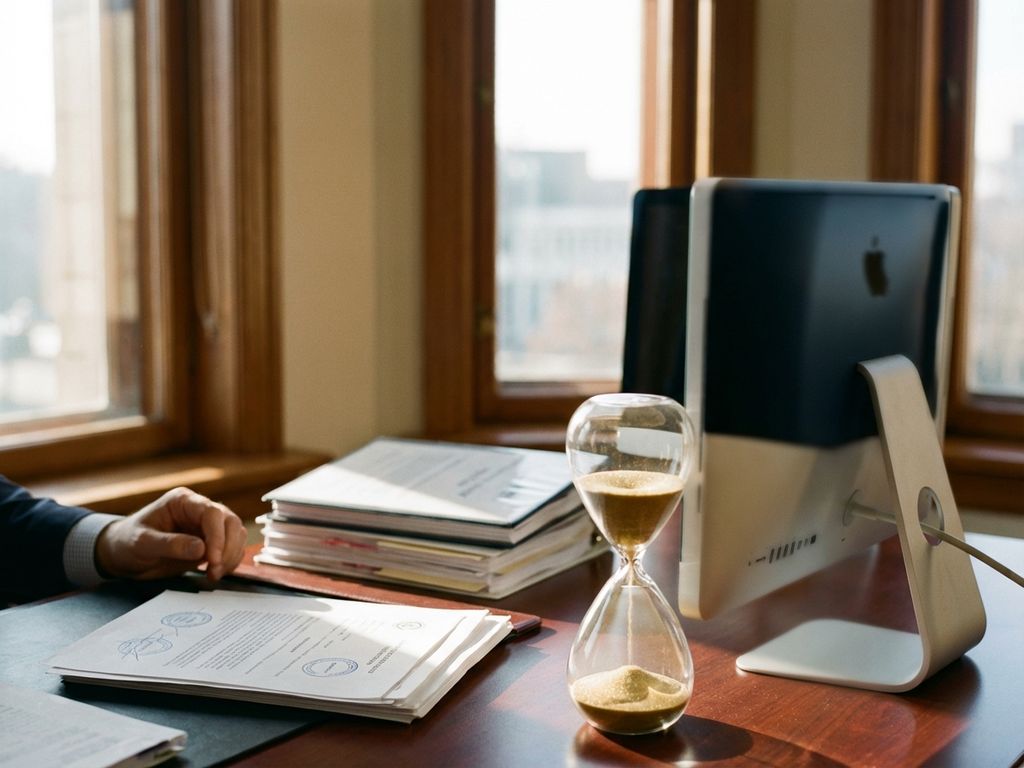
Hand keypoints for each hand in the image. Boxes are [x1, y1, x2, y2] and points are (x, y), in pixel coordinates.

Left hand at [95, 487, 246, 582]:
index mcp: (183, 502)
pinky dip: (230, 561)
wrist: (124, 555)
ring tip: (213, 574)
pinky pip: (232, 547)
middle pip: (230, 522)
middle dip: (227, 548)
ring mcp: (207, 526)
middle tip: (214, 571)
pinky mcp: (211, 541)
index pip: (212, 512)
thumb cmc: (128, 542)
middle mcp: (199, 510)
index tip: (211, 559)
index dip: (217, 536)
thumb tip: (201, 549)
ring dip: (231, 556)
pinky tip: (215, 573)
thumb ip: (170, 544)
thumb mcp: (142, 543)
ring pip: (236, 534)